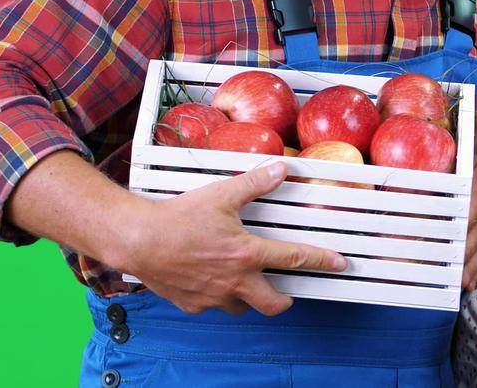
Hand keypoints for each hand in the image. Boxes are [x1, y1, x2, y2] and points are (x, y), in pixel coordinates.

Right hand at [113, 162, 347, 315]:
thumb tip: (280, 169)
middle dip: (285, 300)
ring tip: (246, 280)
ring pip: (241, 306)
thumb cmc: (178, 218)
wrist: (136, 240)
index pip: (295, 259)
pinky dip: (217, 295)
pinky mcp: (192, 304)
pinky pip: (212, 305)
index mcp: (246, 255)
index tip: (339, 264)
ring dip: (248, 296)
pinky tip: (211, 280)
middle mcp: (234, 281)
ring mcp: (212, 297)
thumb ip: (254, 183)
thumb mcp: (221, 194)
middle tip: (288, 290)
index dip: (322, 261)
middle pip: (273, 303)